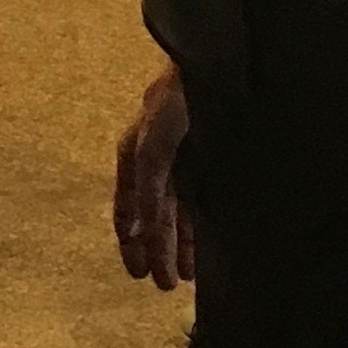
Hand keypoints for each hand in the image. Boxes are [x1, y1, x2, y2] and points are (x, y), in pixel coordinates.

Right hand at [113, 63, 193, 289]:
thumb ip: (146, 186)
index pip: (128, 208)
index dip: (131, 241)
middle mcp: (160, 161)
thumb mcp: (155, 143)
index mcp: (137, 154)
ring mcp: (189, 159)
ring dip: (182, 243)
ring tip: (187, 276)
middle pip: (155, 215)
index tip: (136, 273)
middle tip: (164, 286)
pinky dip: (203, 225)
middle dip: (158, 250)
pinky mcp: (215, 158)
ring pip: (181, 212)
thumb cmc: (180, 97)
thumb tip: (140, 227)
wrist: (219, 62)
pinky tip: (211, 246)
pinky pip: (204, 200)